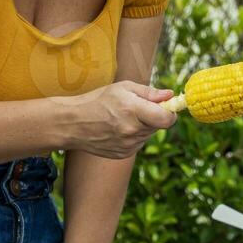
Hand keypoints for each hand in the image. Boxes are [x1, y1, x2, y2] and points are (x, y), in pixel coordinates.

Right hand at [63, 82, 177, 157]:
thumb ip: (149, 93)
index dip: (170, 112)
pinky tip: (118, 129)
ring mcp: (128, 145)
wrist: (72, 123)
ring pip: (148, 134)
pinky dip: (133, 136)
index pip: (167, 119)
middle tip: (137, 108)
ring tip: (122, 118)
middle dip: (154, 116)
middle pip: (159, 126)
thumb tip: (170, 95)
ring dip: (143, 126)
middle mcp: (132, 131)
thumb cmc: (97, 100)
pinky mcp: (124, 154)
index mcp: (133, 110)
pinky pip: (138, 143)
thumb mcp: (123, 88)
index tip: (166, 106)